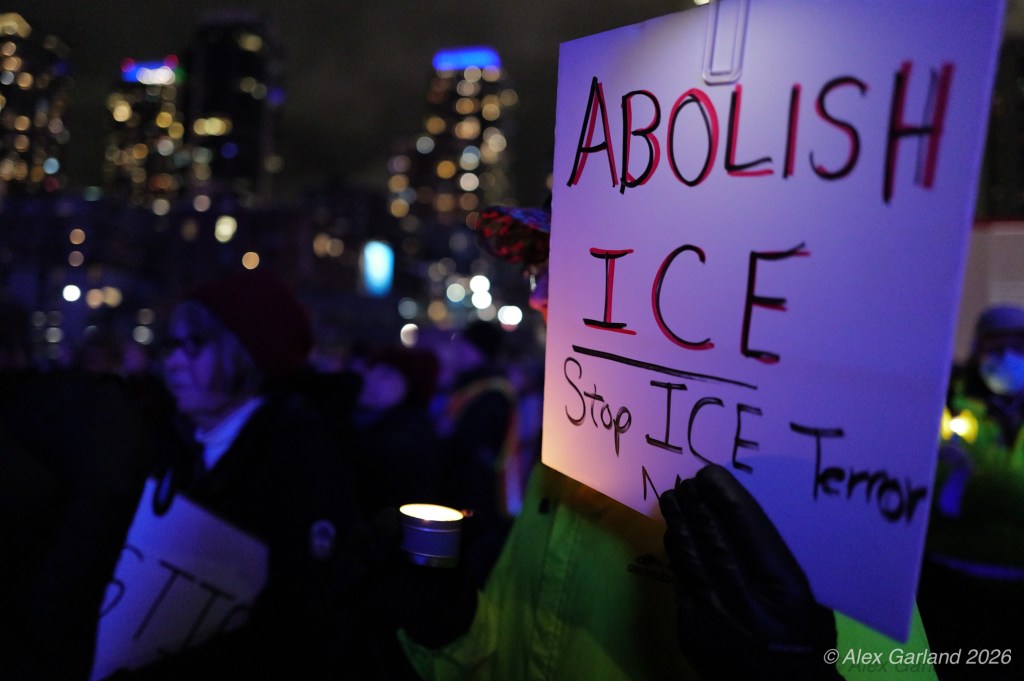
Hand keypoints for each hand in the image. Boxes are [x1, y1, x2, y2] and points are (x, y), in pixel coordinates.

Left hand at [659, 464, 840, 680]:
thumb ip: (776, 560)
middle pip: (712, 536)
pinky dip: (677, 554)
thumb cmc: (804, 640)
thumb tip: (742, 518)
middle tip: (686, 482)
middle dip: (696, 504)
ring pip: (689, 554)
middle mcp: (746, 597)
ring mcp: (713, 614)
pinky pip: (681, 580)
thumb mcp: (807, 596)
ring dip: (678, 522)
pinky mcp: (691, 629)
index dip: (725, 496)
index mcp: (784, 587)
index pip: (747, 527)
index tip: (710, 475)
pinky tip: (674, 536)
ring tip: (672, 500)